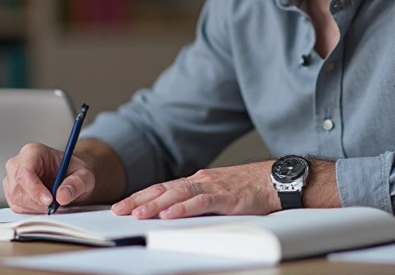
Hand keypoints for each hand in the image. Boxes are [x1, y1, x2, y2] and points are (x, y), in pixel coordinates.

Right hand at [2, 142, 94, 212]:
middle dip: (36, 202)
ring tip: (52, 204)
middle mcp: (18, 162)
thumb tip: (62, 196)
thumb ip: (76, 184)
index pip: (25, 172)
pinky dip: (31, 211)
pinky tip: (43, 205)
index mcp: (33, 152)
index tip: (50, 201)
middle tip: (54, 206)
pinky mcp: (12, 191)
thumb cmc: (73, 171)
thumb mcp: (84, 176)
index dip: (35, 189)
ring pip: (15, 199)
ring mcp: (13, 177)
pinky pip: (16, 206)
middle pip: (17, 188)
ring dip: (34, 207)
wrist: (69, 176)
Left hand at [110, 161, 278, 218]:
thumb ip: (197, 201)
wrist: (275, 180)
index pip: (162, 187)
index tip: (122, 205)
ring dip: (156, 204)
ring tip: (138, 214)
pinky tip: (169, 214)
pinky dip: (183, 208)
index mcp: (196, 181)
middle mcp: (200, 181)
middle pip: (163, 189)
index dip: (140, 196)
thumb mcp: (217, 193)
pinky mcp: (226, 197)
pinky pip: (200, 202)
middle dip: (139, 200)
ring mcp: (212, 187)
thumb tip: (174, 214)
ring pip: (178, 194)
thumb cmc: (248, 189)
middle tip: (119, 210)